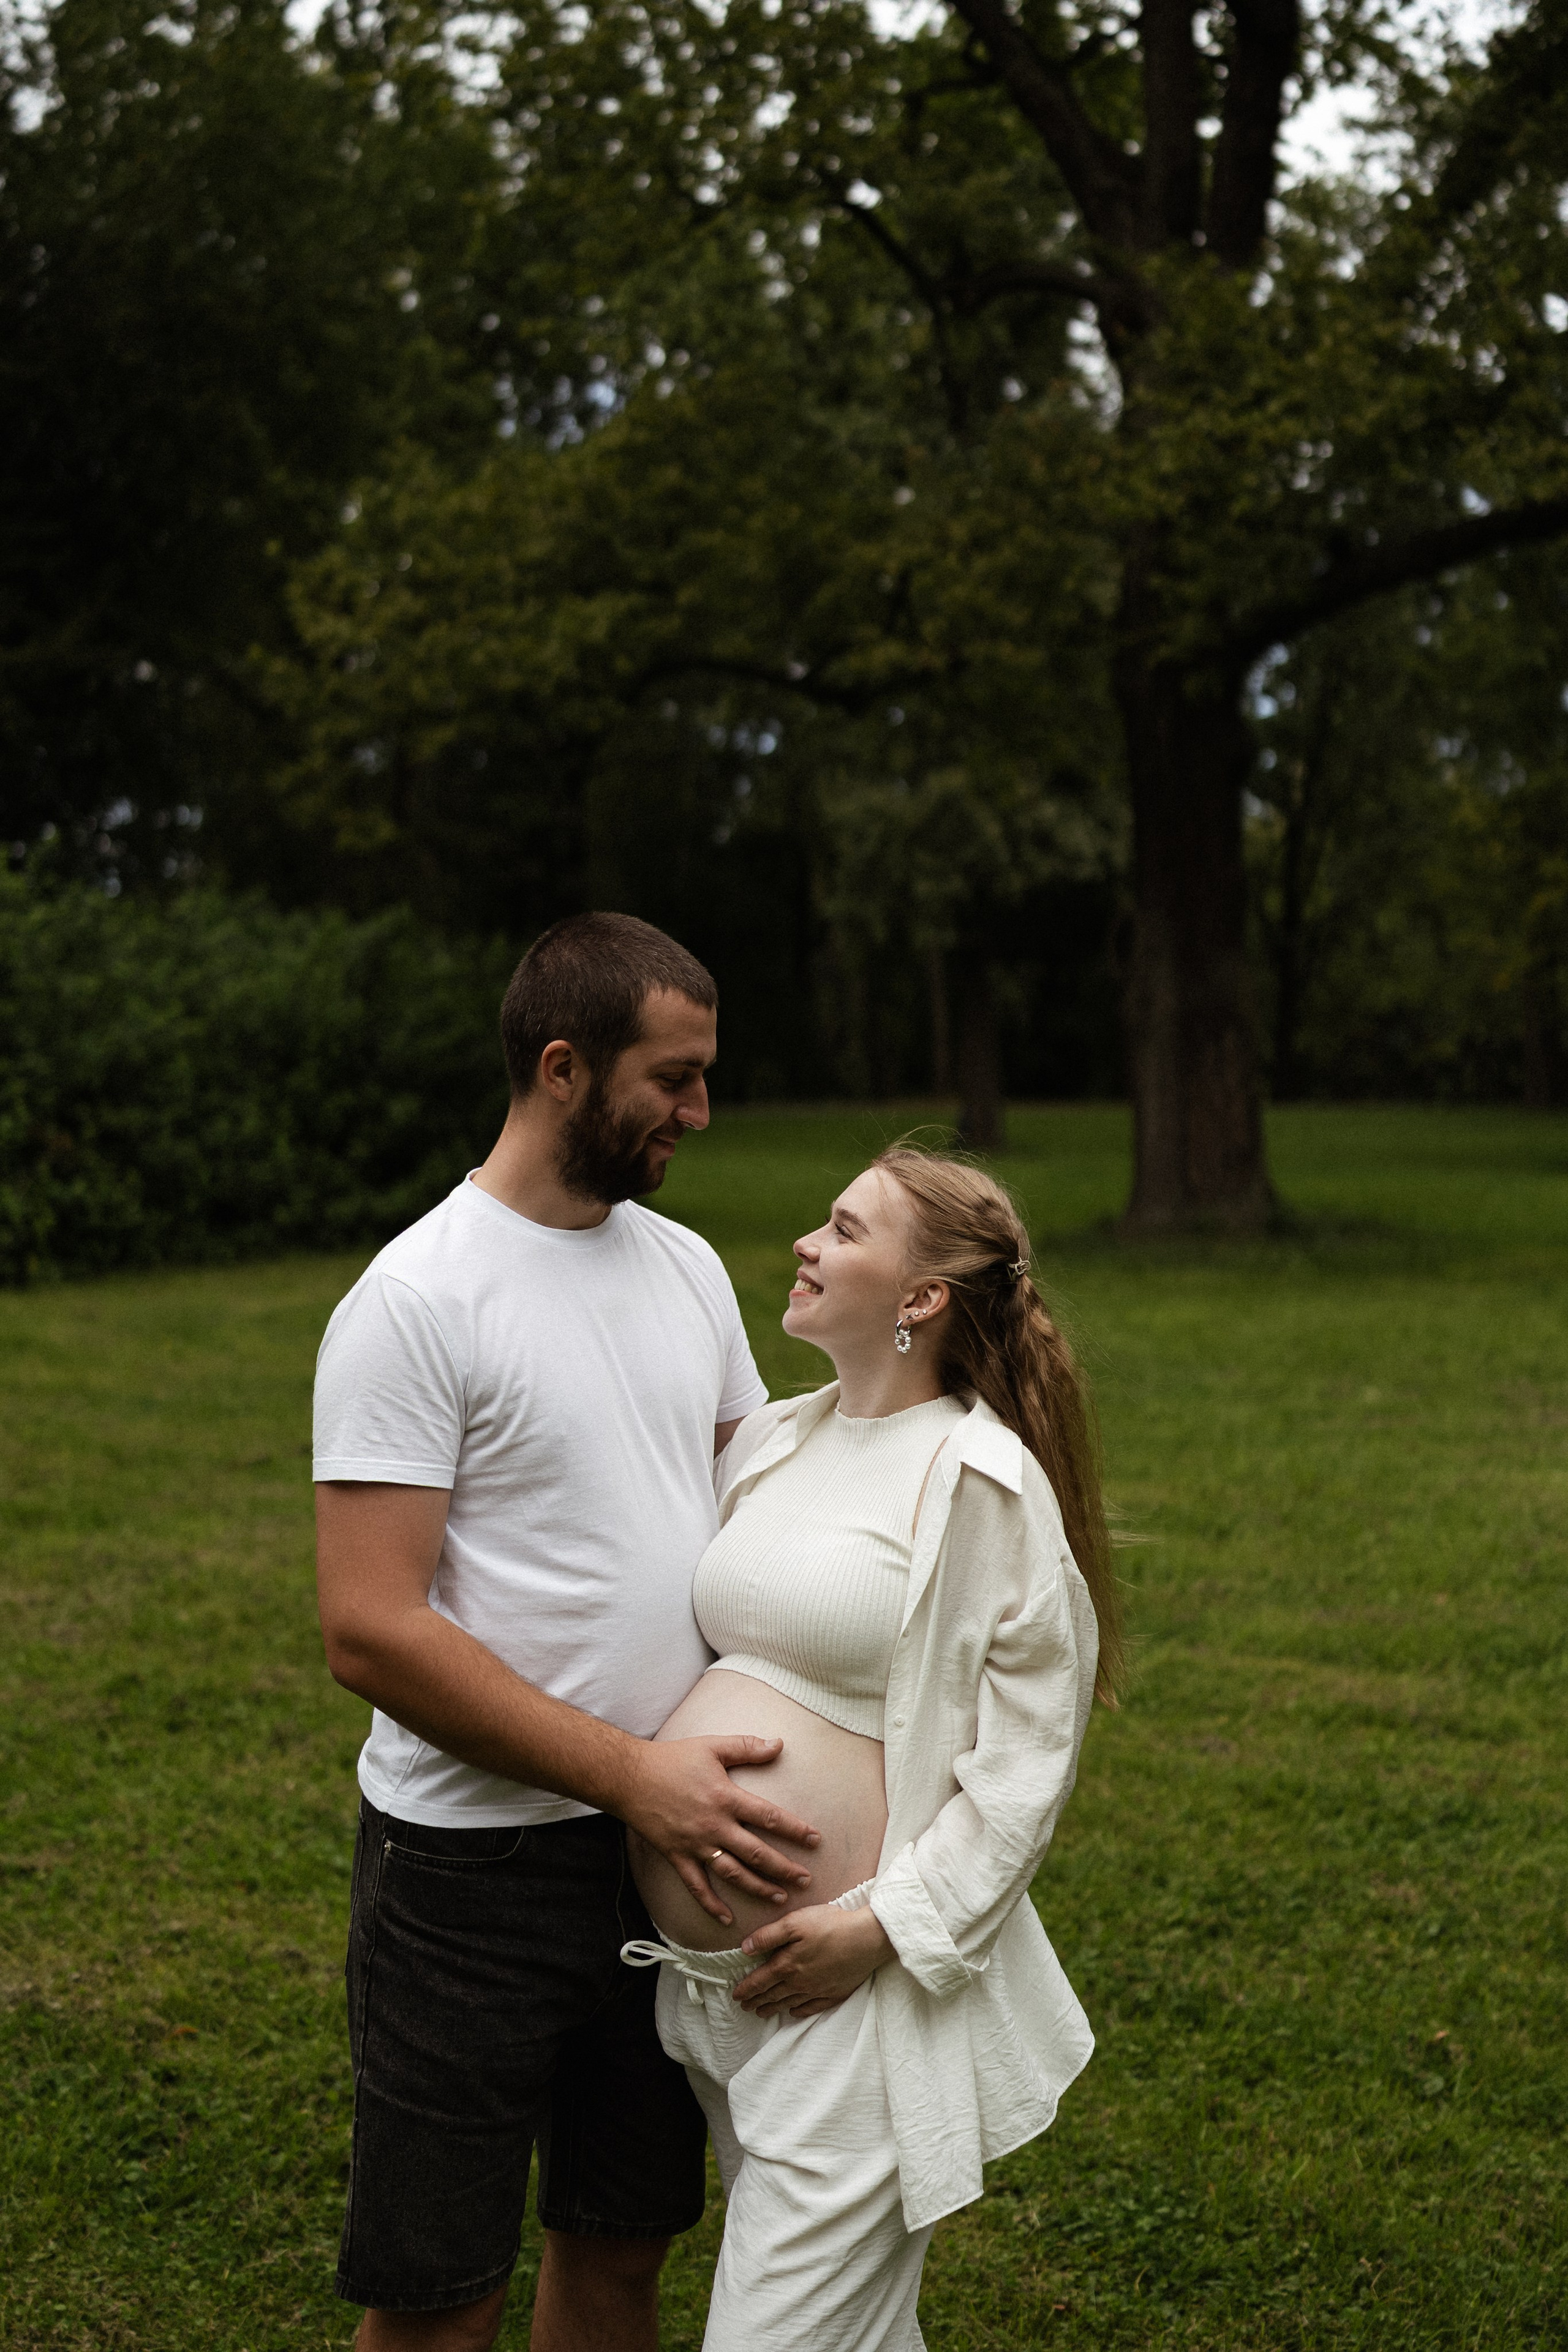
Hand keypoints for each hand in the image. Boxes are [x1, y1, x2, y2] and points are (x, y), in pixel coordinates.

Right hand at [619, 1736, 820, 1926]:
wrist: (630, 1778)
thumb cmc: (672, 1759)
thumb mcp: (712, 1746)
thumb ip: (747, 1746)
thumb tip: (779, 1744)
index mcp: (726, 1798)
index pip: (768, 1817)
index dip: (794, 1829)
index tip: (814, 1840)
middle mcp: (714, 1826)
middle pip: (756, 1853)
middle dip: (784, 1869)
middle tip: (806, 1880)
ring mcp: (696, 1845)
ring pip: (733, 1874)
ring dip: (758, 1888)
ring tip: (780, 1898)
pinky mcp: (677, 1857)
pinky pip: (697, 1887)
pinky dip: (711, 1905)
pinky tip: (728, 1918)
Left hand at [732, 1903, 892, 2018]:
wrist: (866, 1939)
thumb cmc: (830, 1925)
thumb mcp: (795, 1922)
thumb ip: (768, 1936)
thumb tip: (745, 1949)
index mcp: (788, 1964)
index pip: (760, 1981)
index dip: (746, 1989)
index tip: (736, 1996)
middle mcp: (800, 1982)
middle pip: (773, 1995)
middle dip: (757, 2001)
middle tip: (745, 2007)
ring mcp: (817, 1990)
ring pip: (789, 2003)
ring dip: (773, 2009)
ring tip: (762, 2013)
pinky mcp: (834, 1993)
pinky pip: (812, 2008)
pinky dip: (799, 2011)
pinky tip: (794, 2012)